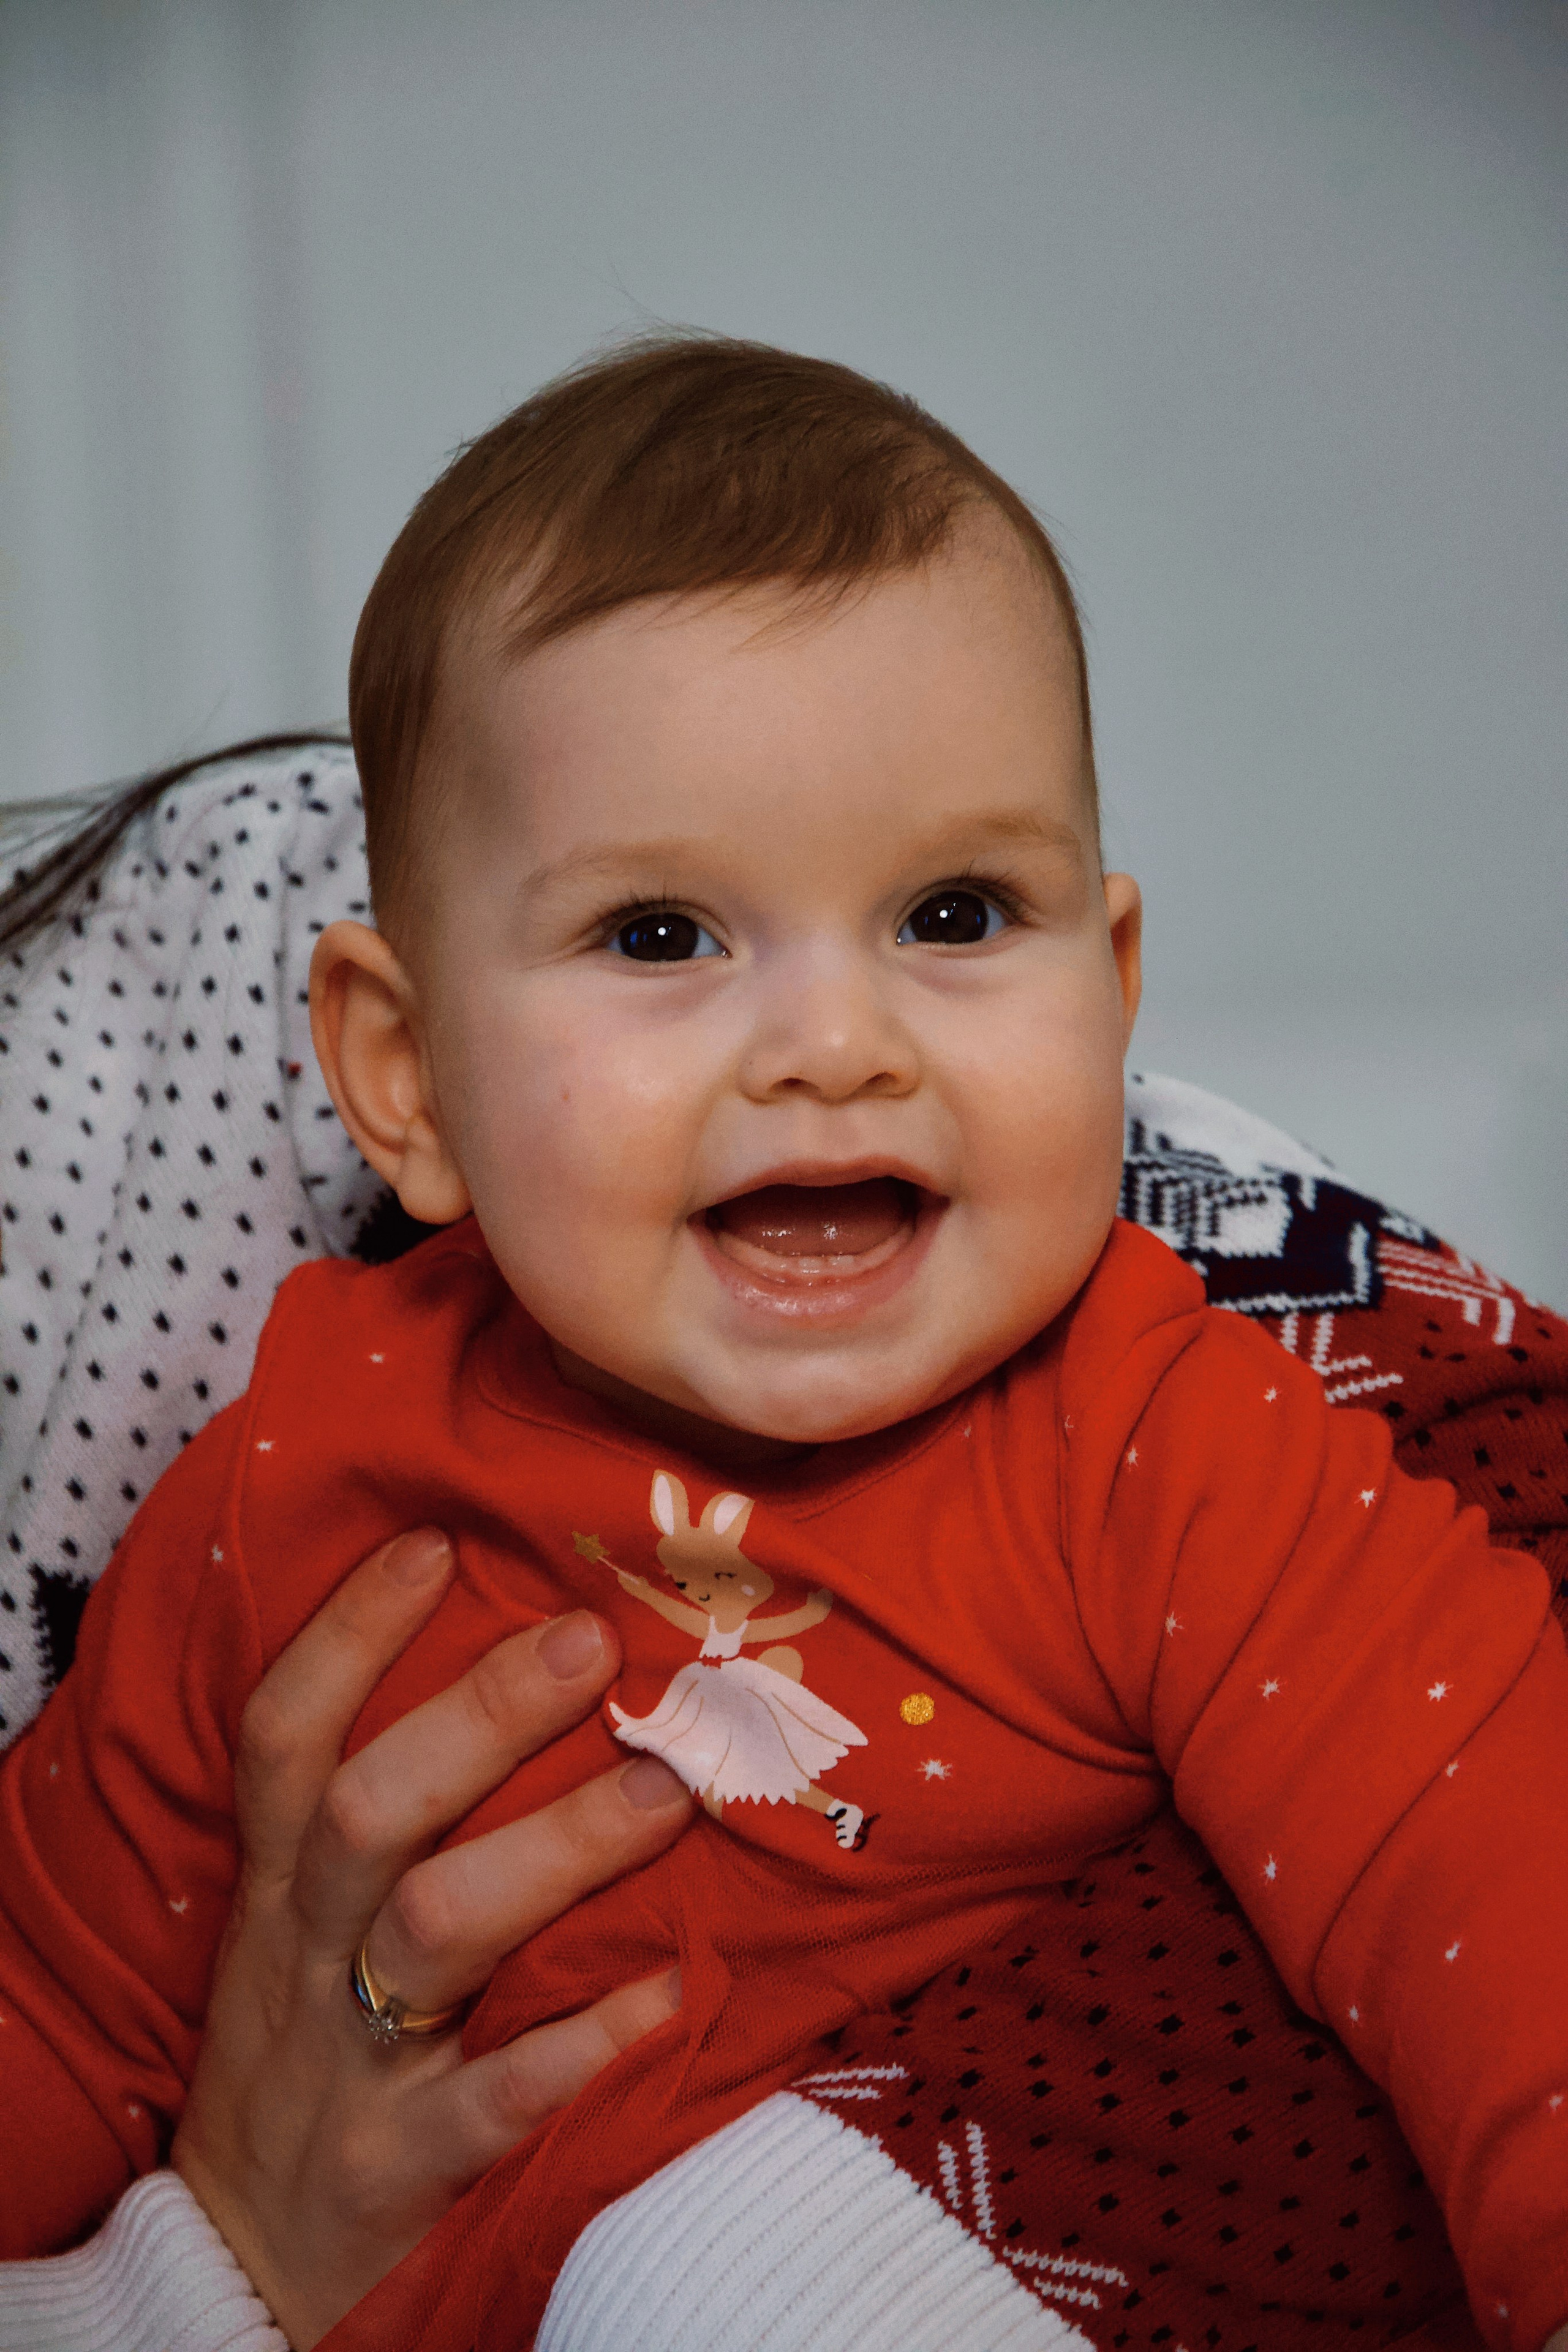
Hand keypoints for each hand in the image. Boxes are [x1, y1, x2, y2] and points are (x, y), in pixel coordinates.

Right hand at [171, 1527, 691, 2348]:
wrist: (239, 2265)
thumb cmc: (304, 2053)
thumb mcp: (301, 1932)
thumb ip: (380, 1818)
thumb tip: (523, 1666)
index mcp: (281, 1888)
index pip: (285, 1735)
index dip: (346, 1636)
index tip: (433, 1541)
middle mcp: (308, 1957)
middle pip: (368, 1810)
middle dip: (476, 1718)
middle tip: (592, 1639)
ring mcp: (353, 2063)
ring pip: (435, 1932)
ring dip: (553, 1851)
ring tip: (664, 1788)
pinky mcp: (402, 2169)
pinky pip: (497, 2099)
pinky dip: (585, 2044)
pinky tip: (675, 1993)